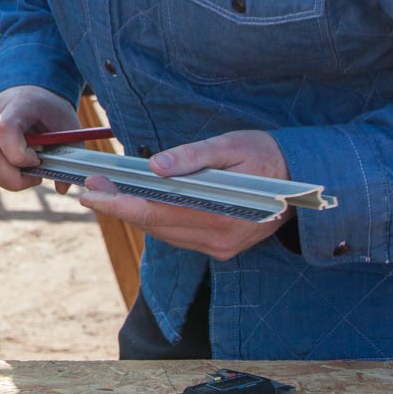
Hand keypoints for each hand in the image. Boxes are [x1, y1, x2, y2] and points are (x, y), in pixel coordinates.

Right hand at [0, 86, 80, 192]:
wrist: (33, 90)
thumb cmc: (51, 109)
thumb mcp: (68, 128)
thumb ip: (69, 155)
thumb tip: (62, 188)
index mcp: (18, 104)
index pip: (5, 131)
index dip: (20, 156)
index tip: (38, 160)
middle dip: (15, 177)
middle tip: (35, 175)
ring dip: (8, 178)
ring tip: (28, 169)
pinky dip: (0, 174)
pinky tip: (16, 165)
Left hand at [79, 130, 291, 260]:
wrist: (303, 180)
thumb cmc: (263, 155)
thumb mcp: (230, 145)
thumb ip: (192, 157)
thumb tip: (155, 166)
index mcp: (219, 214)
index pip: (155, 211)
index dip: (119, 202)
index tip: (90, 192)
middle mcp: (218, 239)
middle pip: (154, 225)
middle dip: (118, 206)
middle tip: (89, 187)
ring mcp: (220, 247)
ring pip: (163, 233)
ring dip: (133, 212)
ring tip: (106, 191)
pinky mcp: (221, 248)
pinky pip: (177, 235)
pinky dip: (155, 219)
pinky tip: (139, 201)